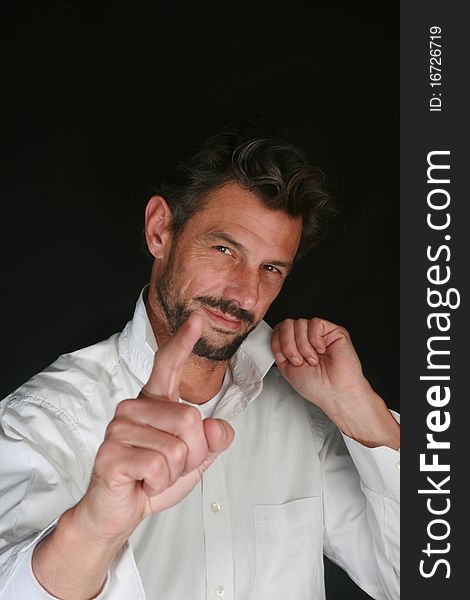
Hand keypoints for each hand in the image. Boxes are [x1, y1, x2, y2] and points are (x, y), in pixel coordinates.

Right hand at [73, 313, 234, 542]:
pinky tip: (143, 483)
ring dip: (175, 472)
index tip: (196, 320)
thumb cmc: (152, 477)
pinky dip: (160, 484)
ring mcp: (119, 428)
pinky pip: (159, 467)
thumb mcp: (194, 459)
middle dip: (193, 453)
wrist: (118, 511)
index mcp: (154, 402)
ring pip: (177, 447)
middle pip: (190, 418)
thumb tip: (219, 427)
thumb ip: (212, 441)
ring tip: (154, 475)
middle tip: (170, 466)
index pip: (168, 365)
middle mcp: (134, 407)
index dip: (183, 342)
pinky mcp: (110, 453)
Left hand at [271, 317, 398, 448]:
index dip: (277, 342)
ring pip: (300, 323)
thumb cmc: (316, 385)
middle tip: (298, 361)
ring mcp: (319, 333)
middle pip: (286, 324)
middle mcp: (306, 338)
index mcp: (295, 346)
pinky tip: (321, 351)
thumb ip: (278, 349)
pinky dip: (315, 340)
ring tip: (312, 359)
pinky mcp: (333, 330)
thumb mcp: (286, 368)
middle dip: (288, 345)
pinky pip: (315, 323)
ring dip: (303, 346)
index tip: (282, 358)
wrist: (335, 392)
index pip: (278, 329)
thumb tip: (273, 334)